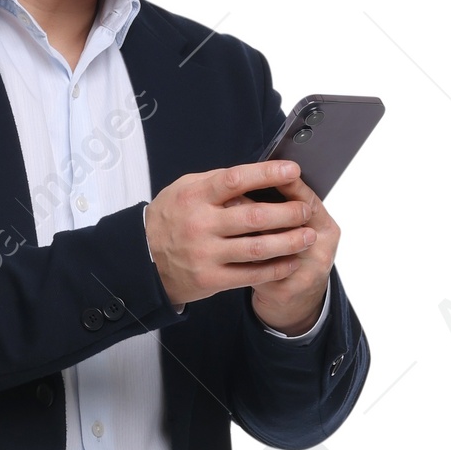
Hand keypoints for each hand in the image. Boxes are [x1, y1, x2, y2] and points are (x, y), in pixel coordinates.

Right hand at [143, 159, 338, 330]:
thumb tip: (257, 174)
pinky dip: (275, 268)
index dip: (267, 174)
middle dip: (288, 213)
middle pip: (254, 216)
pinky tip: (291, 261)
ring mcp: (205, 254)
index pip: (236, 180)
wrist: (142, 259)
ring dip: (289, 242)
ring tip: (308, 236)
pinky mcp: (210, 279)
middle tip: (307, 210)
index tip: (292, 171)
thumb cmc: (170, 219)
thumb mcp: (184, 189)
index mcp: (195, 196)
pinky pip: (250, 274)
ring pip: (257, 247)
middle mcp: (200, 224)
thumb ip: (217, 182)